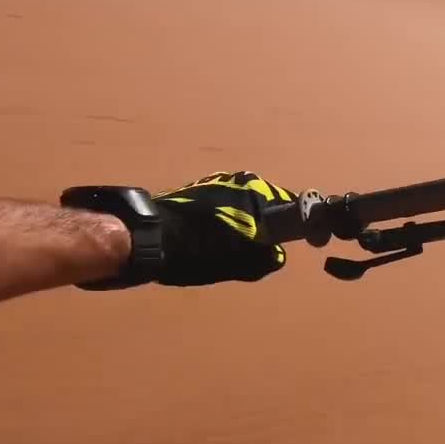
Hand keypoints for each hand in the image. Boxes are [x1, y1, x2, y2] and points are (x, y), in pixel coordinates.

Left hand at [152, 172, 296, 285]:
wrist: (148, 236)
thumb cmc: (199, 249)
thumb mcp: (239, 263)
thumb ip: (265, 258)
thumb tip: (276, 255)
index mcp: (256, 192)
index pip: (290, 205)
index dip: (295, 224)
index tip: (292, 241)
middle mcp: (239, 180)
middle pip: (266, 202)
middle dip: (267, 223)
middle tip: (259, 250)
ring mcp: (216, 182)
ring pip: (244, 204)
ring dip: (245, 221)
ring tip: (233, 247)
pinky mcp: (197, 189)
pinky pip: (224, 204)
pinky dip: (226, 219)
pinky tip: (212, 238)